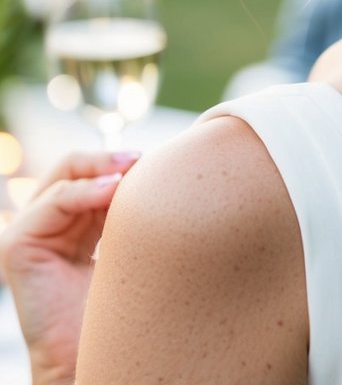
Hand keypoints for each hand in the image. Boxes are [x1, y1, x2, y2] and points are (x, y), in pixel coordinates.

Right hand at [0, 151, 139, 384]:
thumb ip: (125, 205)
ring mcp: (29, 231)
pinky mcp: (17, 245)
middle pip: (73, 165)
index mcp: (74, 221)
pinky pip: (55, 201)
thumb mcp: (126, 240)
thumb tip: (152, 164)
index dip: (118, 161)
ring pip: (65, 175)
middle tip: (138, 160)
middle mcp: (49, 223)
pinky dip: (85, 190)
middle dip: (106, 159)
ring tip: (129, 175)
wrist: (95, 353)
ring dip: (100, 170)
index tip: (151, 161)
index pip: (90, 171)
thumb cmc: (121, 303)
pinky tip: (112, 190)